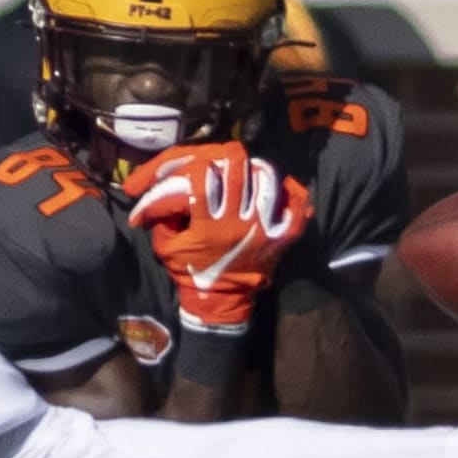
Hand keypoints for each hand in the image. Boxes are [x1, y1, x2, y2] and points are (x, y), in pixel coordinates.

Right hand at [125, 142, 313, 334]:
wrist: (220, 301)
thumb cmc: (191, 273)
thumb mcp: (165, 248)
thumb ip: (161, 219)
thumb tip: (159, 192)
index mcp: (208, 224)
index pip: (204, 178)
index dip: (197, 165)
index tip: (195, 167)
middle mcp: (238, 221)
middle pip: (238, 168)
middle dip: (228, 156)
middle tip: (224, 157)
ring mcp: (264, 227)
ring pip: (267, 179)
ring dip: (256, 170)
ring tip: (249, 172)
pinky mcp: (282, 237)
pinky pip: (297, 207)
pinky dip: (292, 194)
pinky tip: (282, 187)